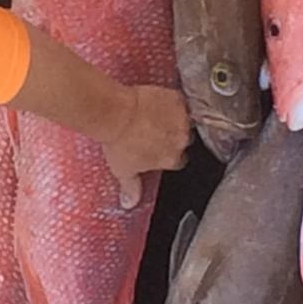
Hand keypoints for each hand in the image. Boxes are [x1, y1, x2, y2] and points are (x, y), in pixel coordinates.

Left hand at [99, 85, 192, 208]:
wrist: (116, 114)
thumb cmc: (119, 140)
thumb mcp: (123, 170)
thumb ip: (131, 188)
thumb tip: (129, 203)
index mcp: (172, 158)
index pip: (179, 160)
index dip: (169, 154)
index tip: (160, 149)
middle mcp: (181, 140)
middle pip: (185, 140)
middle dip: (175, 136)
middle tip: (158, 130)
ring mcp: (181, 119)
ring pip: (186, 120)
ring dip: (176, 119)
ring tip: (158, 116)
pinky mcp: (178, 100)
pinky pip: (181, 101)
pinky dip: (173, 102)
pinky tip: (161, 102)